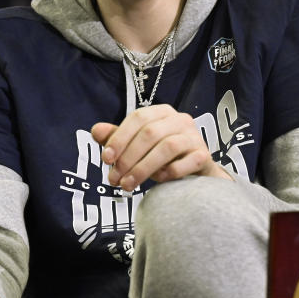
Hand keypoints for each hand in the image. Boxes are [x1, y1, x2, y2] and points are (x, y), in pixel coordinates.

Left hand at [92, 104, 232, 190]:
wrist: (196, 174)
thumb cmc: (163, 157)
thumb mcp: (138, 147)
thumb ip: (118, 138)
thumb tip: (95, 130)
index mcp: (163, 112)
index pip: (138, 118)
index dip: (119, 137)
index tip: (105, 159)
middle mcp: (181, 120)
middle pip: (150, 133)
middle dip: (128, 158)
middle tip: (114, 179)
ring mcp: (195, 137)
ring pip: (167, 147)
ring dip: (143, 168)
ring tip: (129, 185)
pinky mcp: (203, 155)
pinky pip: (184, 163)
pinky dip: (167, 173)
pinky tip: (157, 181)